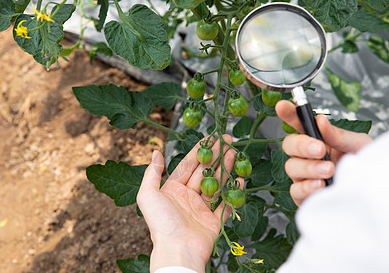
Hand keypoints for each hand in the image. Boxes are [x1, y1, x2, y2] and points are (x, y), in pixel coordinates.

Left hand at [137, 135, 243, 272]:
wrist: (178, 250)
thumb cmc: (161, 223)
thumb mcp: (148, 195)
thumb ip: (152, 172)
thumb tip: (156, 152)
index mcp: (173, 190)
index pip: (189, 165)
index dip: (200, 151)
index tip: (211, 138)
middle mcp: (188, 197)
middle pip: (205, 172)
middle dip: (217, 156)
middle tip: (229, 142)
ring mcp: (202, 209)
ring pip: (217, 184)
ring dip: (226, 169)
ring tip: (235, 155)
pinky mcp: (214, 221)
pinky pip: (226, 204)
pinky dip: (234, 192)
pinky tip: (240, 180)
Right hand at [275, 100, 371, 205]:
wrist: (374, 193)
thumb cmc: (365, 167)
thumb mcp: (359, 145)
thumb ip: (338, 135)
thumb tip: (320, 120)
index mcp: (318, 139)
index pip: (299, 123)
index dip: (288, 113)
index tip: (282, 106)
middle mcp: (307, 157)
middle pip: (289, 144)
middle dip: (302, 145)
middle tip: (320, 149)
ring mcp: (304, 176)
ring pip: (291, 167)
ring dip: (309, 168)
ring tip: (329, 170)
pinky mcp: (305, 196)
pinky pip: (295, 191)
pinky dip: (306, 187)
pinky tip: (320, 185)